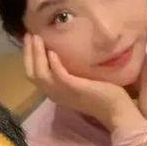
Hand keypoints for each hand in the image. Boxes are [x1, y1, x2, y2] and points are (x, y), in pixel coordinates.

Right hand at [23, 34, 143, 131]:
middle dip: (28, 53)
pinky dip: (53, 64)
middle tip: (29, 35)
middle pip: (32, 74)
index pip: (34, 75)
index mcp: (56, 92)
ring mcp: (64, 92)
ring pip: (40, 74)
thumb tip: (67, 54)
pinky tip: (52, 52)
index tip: (30, 40)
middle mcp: (55, 94)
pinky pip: (58, 76)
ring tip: (37, 38)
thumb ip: (72, 73)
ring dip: (36, 55)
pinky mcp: (75, 88)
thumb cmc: (103, 95)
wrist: (117, 110)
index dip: (30, 58)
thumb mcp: (81, 82)